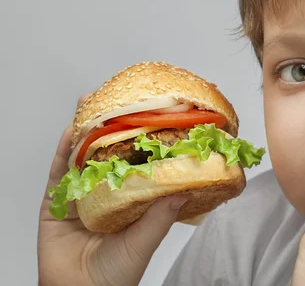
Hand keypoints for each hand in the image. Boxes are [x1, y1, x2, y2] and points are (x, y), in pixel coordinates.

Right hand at [37, 95, 187, 285]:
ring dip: (85, 129)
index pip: (137, 163)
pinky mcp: (56, 203)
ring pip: (82, 157)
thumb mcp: (144, 241)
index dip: (144, 141)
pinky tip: (70, 130)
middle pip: (108, 153)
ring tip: (93, 102)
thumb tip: (185, 189)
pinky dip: (62, 150)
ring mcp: (80, 195)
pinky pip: (58, 172)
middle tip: (121, 99)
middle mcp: (106, 193)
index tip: (155, 117)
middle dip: (113, 127)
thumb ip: (160, 216)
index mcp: (130, 199)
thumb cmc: (116, 275)